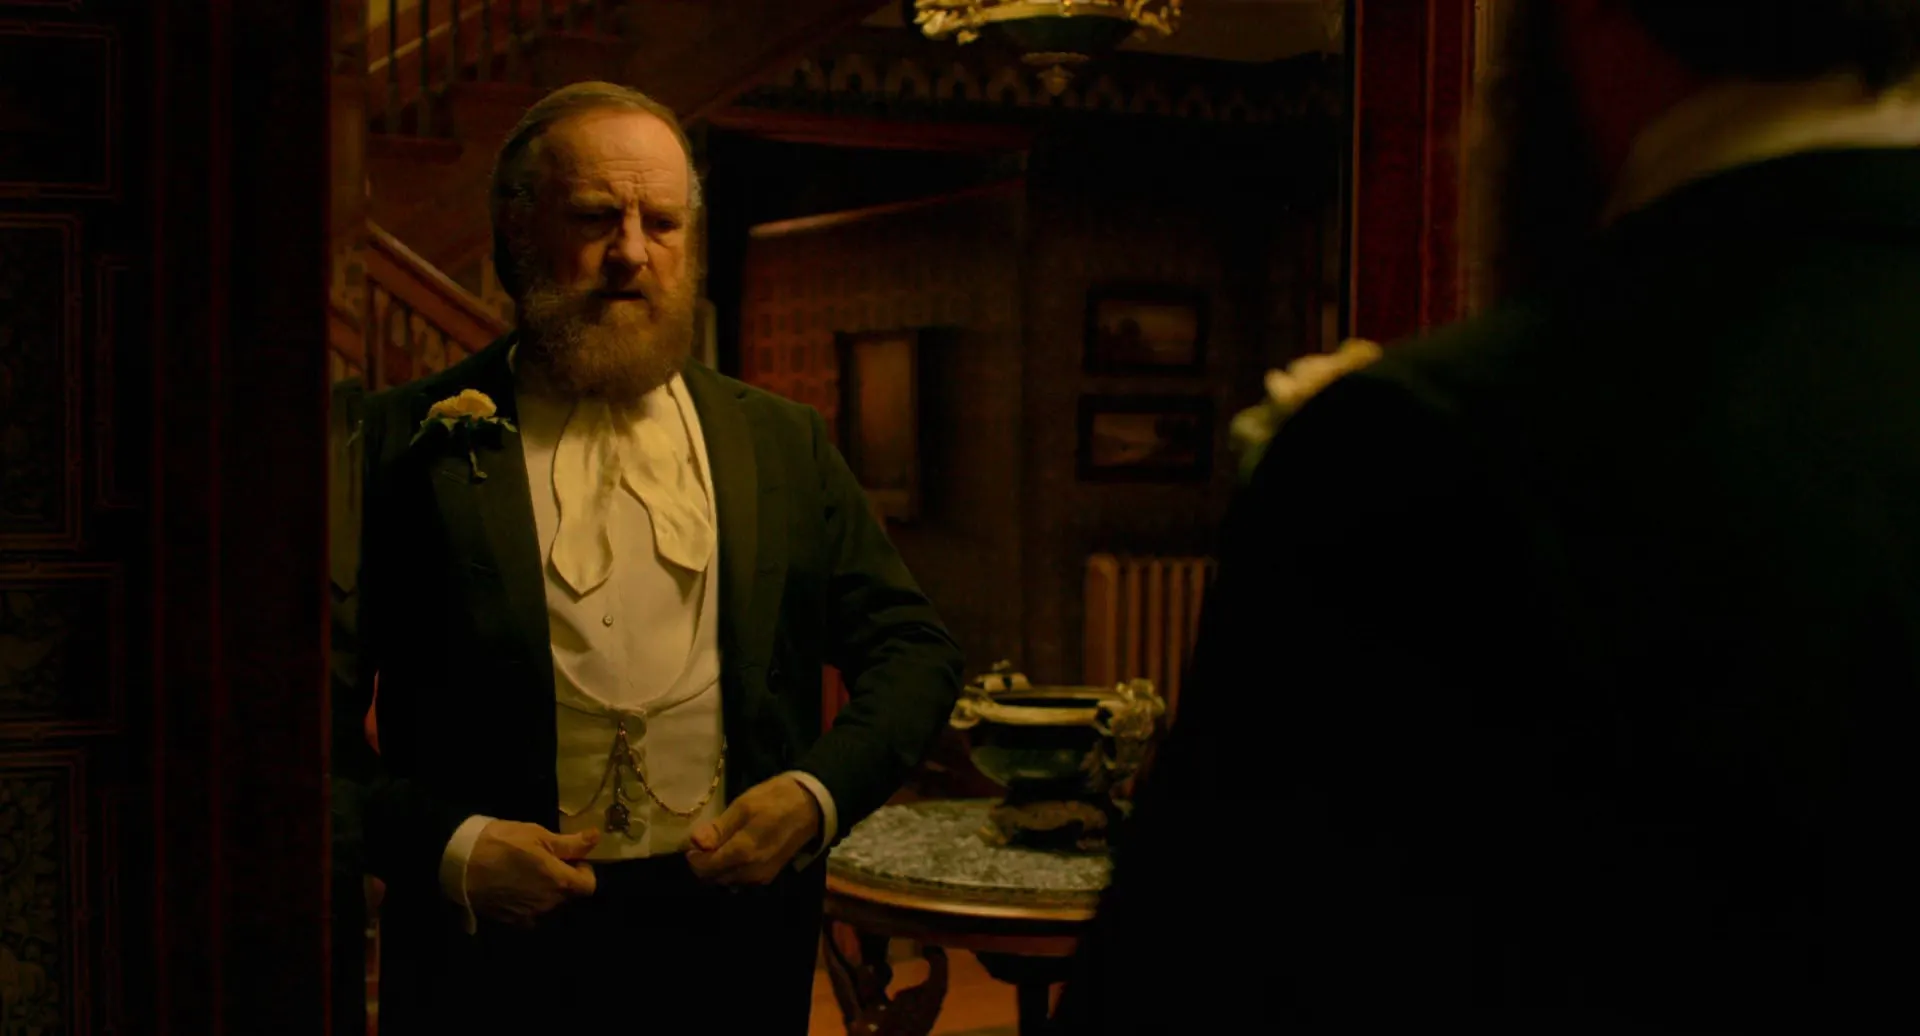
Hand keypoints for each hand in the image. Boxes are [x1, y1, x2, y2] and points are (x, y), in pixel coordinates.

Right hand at [466, 821, 599, 927]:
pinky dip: (528, 905)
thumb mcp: (538, 835)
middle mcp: (548, 904)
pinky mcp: (509, 920)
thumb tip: (596, 838)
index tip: (570, 858)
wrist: (461, 861)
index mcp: (559, 882)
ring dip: (546, 893)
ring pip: (549, 906)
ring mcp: (528, 915)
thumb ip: (570, 843)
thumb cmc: (503, 842)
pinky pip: (529, 916)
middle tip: (547, 861)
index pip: (589, 886)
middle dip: (564, 880)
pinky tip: (516, 890)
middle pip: (568, 896)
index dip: (584, 871)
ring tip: (529, 874)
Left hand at [686, 775, 821, 885]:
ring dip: (717, 868)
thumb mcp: (744, 805)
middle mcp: (750, 872)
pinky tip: (735, 851)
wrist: (813, 805)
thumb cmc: (776, 799)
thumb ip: (719, 828)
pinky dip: (731, 870)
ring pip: (726, 880)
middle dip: (704, 863)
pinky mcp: (770, 876)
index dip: (693, 856)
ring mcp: (762, 877)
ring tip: (720, 844)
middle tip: (706, 840)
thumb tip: (694, 842)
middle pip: (713, 878)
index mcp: (743, 853)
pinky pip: (741, 879)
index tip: (694, 840)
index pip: (704, 867)